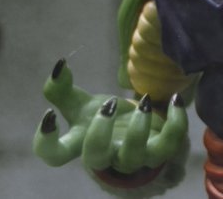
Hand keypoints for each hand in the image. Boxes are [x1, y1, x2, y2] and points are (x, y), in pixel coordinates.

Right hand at [33, 59, 187, 182]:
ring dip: (138, 129)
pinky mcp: (161, 152)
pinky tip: (175, 100)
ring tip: (143, 100)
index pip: (53, 155)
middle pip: (95, 157)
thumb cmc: (107, 121)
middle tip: (109, 105)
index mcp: (81, 143)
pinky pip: (170, 144)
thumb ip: (63, 90)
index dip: (45, 142)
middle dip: (99, 133)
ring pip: (133, 156)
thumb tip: (59, 65)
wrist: (141, 137)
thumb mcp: (84, 106)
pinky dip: (176, 121)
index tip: (50, 115)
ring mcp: (134, 157)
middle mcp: (106, 155)